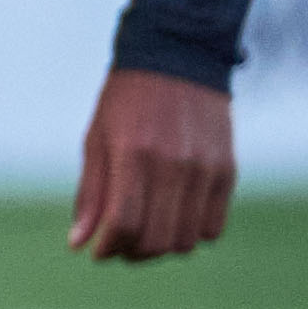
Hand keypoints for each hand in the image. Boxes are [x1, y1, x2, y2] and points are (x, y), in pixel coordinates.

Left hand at [69, 67, 235, 261]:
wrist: (178, 55)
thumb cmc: (126, 100)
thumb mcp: (97, 139)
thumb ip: (91, 193)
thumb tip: (79, 244)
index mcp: (134, 153)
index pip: (124, 222)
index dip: (108, 247)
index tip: (98, 251)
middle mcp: (174, 163)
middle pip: (157, 240)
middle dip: (132, 253)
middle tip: (120, 245)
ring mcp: (205, 168)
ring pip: (185, 240)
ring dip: (161, 247)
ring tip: (145, 233)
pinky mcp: (227, 170)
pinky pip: (212, 227)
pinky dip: (191, 234)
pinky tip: (173, 219)